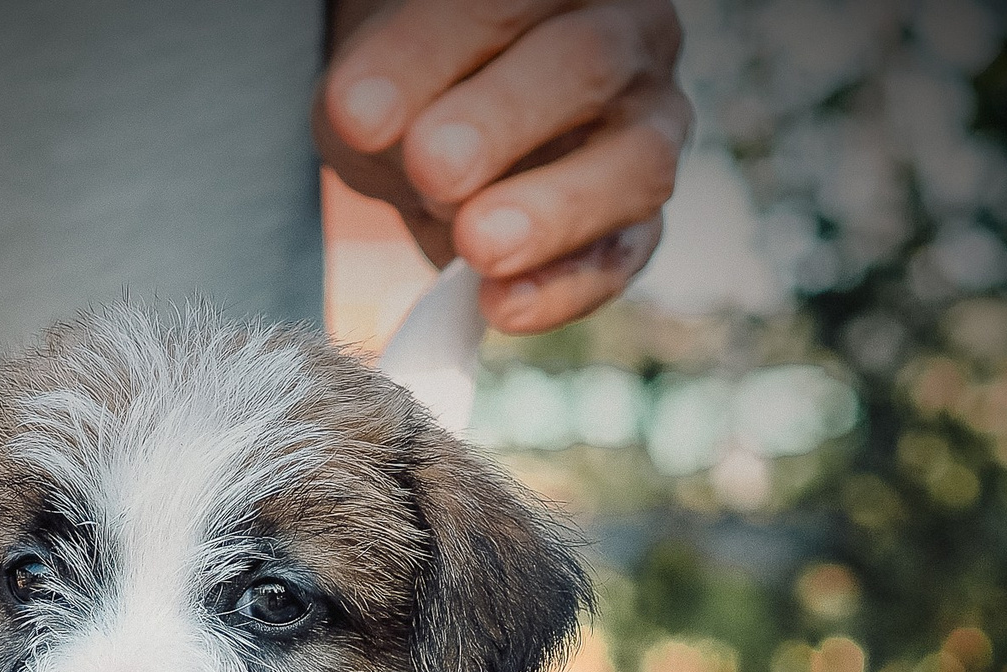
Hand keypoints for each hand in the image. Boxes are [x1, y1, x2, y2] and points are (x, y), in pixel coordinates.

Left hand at [317, 0, 689, 334]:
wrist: (441, 147)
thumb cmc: (412, 94)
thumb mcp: (375, 84)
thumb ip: (372, 100)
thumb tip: (367, 124)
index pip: (505, 0)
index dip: (432, 53)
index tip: (356, 111)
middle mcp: (624, 34)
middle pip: (586, 62)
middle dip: (503, 119)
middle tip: (433, 166)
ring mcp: (650, 127)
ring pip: (637, 162)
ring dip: (552, 208)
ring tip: (478, 245)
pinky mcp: (643, 221)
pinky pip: (625, 256)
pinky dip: (565, 288)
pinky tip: (502, 305)